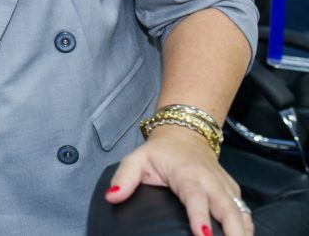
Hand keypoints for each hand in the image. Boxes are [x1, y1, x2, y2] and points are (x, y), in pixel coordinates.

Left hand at [106, 126, 252, 235]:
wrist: (184, 134)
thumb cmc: (161, 151)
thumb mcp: (136, 159)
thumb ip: (124, 178)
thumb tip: (112, 196)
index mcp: (187, 174)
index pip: (195, 198)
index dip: (199, 216)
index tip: (203, 235)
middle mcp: (210, 181)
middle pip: (228, 209)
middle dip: (233, 232)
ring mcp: (225, 187)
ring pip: (241, 212)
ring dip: (243, 232)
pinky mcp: (233, 191)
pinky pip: (244, 211)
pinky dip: (247, 227)